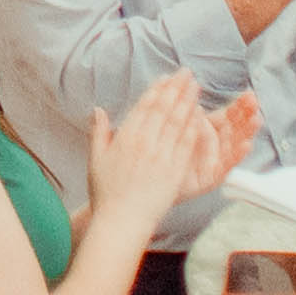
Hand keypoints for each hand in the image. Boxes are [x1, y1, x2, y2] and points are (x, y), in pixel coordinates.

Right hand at [83, 69, 245, 230]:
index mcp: (126, 138)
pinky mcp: (175, 172)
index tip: (166, 77)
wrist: (122, 221)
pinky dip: (193, 128)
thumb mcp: (96, 159)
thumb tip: (98, 109)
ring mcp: (162, 157)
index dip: (157, 90)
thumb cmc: (106, 193)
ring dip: (187, 103)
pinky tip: (200, 116)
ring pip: (177, 123)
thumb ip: (98, 132)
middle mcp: (145, 144)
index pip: (145, 107)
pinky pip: (186, 144)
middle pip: (164, 110)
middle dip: (176, 89)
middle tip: (187, 73)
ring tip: (195, 87)